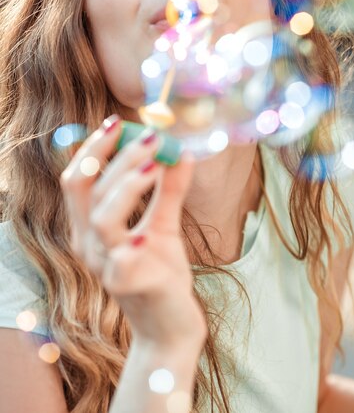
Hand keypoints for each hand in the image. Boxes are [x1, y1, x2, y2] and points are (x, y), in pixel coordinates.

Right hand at [60, 115, 207, 349]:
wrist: (170, 326)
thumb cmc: (160, 272)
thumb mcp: (164, 225)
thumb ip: (169, 191)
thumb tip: (181, 151)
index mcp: (90, 228)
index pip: (77, 180)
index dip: (93, 149)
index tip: (116, 122)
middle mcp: (89, 245)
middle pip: (88, 190)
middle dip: (116, 156)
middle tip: (152, 136)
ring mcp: (105, 266)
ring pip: (103, 218)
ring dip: (128, 186)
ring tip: (156, 165)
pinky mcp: (128, 285)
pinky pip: (123, 260)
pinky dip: (132, 242)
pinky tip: (146, 232)